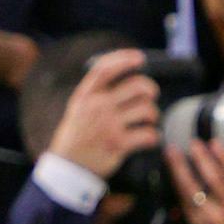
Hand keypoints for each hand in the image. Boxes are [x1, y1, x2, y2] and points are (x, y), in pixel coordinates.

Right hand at [47, 45, 162, 183]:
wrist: (69, 166)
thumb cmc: (77, 135)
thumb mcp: (78, 107)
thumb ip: (96, 92)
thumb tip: (122, 76)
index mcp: (86, 94)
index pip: (106, 68)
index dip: (124, 59)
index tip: (140, 58)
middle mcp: (98, 106)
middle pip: (137, 86)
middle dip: (150, 90)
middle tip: (150, 97)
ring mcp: (109, 125)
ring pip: (147, 109)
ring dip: (153, 114)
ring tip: (148, 120)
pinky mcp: (119, 144)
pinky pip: (148, 135)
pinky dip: (154, 136)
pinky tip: (149, 137)